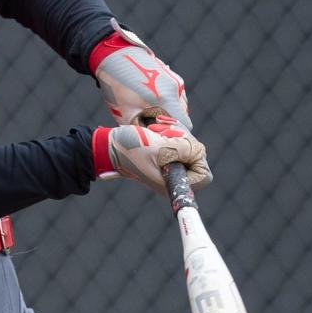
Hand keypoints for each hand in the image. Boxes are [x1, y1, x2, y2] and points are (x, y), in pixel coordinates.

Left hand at [93, 22, 190, 128]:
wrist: (113, 55)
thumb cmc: (118, 86)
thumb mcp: (127, 114)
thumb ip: (142, 130)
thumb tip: (151, 142)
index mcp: (167, 99)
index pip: (185, 126)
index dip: (174, 135)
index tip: (159, 138)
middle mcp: (176, 89)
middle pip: (181, 116)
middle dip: (168, 124)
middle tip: (149, 126)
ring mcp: (175, 80)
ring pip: (178, 106)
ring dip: (166, 112)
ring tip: (146, 111)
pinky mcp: (170, 76)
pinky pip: (173, 96)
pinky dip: (165, 102)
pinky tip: (147, 99)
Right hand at [94, 116, 211, 194]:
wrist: (108, 146)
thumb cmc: (130, 148)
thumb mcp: (159, 147)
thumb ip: (185, 149)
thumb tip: (200, 151)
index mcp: (171, 183)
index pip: (204, 175)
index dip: (197, 157)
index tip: (181, 144)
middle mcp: (172, 178)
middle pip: (196, 157)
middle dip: (183, 140)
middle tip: (165, 134)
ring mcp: (168, 166)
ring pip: (187, 146)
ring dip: (174, 133)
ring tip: (156, 129)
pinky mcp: (163, 156)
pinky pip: (177, 142)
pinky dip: (169, 132)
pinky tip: (156, 128)